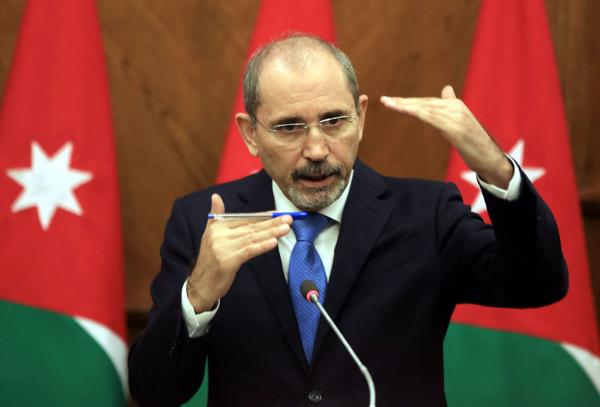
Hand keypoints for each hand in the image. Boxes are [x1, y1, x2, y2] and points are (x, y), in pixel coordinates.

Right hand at [186, 193, 291, 312]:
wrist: (200, 285)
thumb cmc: (211, 261)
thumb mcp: (211, 235)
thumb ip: (217, 216)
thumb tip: (216, 196)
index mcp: (218, 227)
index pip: (245, 219)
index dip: (264, 216)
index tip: (279, 213)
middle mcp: (219, 235)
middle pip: (251, 227)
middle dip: (272, 222)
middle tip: (289, 218)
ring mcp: (223, 248)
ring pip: (252, 238)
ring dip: (271, 232)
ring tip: (286, 228)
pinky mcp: (227, 261)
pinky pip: (248, 251)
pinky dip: (262, 246)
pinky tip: (274, 242)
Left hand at [380, 85, 512, 187]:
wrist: (492, 159)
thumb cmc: (476, 144)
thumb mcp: (462, 124)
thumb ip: (451, 107)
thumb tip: (446, 90)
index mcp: (455, 106)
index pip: (427, 102)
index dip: (409, 101)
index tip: (392, 101)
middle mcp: (455, 107)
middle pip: (424, 103)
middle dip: (403, 102)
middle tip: (384, 100)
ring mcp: (456, 116)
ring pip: (425, 108)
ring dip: (405, 106)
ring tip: (389, 104)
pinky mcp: (455, 128)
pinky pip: (432, 118)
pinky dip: (417, 112)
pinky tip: (405, 111)